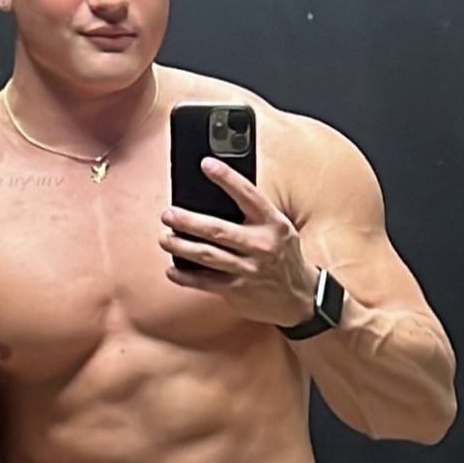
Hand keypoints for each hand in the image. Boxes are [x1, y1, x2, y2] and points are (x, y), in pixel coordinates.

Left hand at [160, 159, 316, 328]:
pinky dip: (186, 276)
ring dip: (181, 247)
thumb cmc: (282, 256)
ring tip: (165, 239)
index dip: (227, 178)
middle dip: (189, 222)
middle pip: (219, 230)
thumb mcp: (278, 228)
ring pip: (208, 256)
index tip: (206, 164)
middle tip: (169, 214)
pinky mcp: (238, 290)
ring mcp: (249, 269)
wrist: (298, 298)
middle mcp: (262, 245)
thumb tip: (215, 195)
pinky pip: (206, 282)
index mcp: (272, 223)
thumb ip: (254, 214)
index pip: (248, 195)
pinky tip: (172, 270)